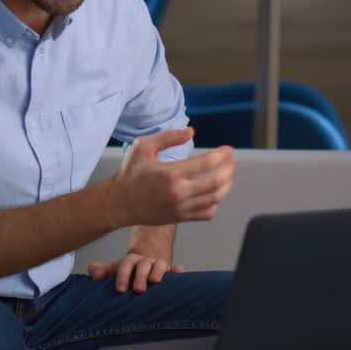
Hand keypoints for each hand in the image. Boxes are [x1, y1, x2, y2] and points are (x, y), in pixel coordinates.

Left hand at [88, 253, 185, 293]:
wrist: (151, 249)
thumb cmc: (132, 265)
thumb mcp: (118, 266)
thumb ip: (104, 270)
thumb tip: (92, 272)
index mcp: (131, 260)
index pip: (126, 265)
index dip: (123, 276)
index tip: (121, 289)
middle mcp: (145, 260)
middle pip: (142, 266)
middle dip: (140, 277)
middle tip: (138, 289)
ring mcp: (158, 263)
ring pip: (159, 264)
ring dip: (158, 271)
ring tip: (156, 280)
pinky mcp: (170, 268)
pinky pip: (174, 268)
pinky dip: (177, 270)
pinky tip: (180, 272)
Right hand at [112, 128, 235, 227]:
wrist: (119, 203)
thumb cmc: (130, 174)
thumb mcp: (144, 147)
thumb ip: (168, 137)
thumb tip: (191, 131)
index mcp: (170, 173)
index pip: (206, 163)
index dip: (222, 154)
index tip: (228, 149)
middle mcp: (178, 192)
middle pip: (216, 182)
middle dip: (229, 169)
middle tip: (232, 161)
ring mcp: (180, 208)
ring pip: (215, 198)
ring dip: (227, 185)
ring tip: (228, 175)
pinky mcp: (180, 218)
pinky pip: (208, 213)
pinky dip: (216, 203)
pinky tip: (213, 193)